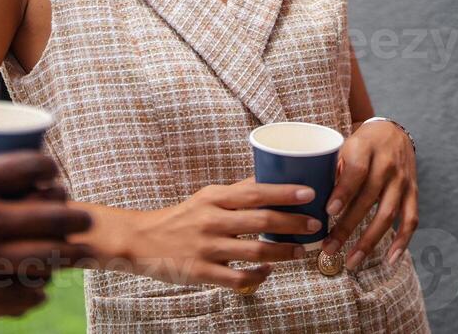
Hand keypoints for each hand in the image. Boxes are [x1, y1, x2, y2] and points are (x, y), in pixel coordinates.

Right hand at [0, 151, 94, 317]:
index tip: (53, 171)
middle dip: (72, 215)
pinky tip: (36, 291)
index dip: (49, 166)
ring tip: (68, 254)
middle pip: (47, 214)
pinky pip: (8, 297)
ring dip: (59, 255)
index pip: (28, 165)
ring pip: (37, 259)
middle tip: (81, 216)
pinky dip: (29, 294)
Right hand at [125, 177, 321, 291]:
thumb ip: (237, 192)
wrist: (142, 240)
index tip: (310, 193)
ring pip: (255, 251)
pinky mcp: (201, 272)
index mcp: (214, 198)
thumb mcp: (206, 197)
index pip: (256, 192)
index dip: (285, 193)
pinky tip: (269, 272)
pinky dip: (258, 276)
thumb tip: (270, 179)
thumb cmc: (181, 217)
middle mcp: (212, 220)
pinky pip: (238, 278)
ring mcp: (207, 248)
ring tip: (300, 251)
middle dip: (293, 224)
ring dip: (283, 252)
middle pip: (261, 221)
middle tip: (315, 225)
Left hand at [321, 120, 418, 271]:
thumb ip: (332, 170)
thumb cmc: (360, 143)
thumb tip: (311, 201)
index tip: (328, 212)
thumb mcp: (344, 145)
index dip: (343, 192)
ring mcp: (402, 180)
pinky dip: (402, 242)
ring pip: (388, 214)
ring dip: (369, 241)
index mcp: (366, 148)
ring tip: (351, 261)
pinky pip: (410, 220)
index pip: (356, 171)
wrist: (393, 131)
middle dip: (347, 227)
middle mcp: (387, 164)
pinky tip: (389, 260)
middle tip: (328, 248)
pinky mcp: (413, 192)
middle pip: (368, 198)